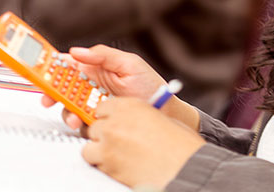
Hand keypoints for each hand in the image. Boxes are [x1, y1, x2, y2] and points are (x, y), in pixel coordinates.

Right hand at [41, 45, 163, 129]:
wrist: (163, 110)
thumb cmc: (150, 85)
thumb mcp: (129, 64)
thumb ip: (103, 55)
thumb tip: (77, 51)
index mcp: (96, 67)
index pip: (68, 64)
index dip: (52, 67)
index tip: (40, 70)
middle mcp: (91, 85)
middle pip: (62, 87)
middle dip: (52, 92)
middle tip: (49, 98)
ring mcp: (92, 102)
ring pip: (68, 106)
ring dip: (65, 110)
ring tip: (74, 116)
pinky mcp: (96, 118)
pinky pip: (79, 120)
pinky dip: (77, 122)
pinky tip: (83, 121)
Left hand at [83, 97, 204, 188]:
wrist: (183, 167)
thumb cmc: (179, 145)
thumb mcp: (159, 118)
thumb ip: (138, 116)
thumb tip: (129, 121)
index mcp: (130, 106)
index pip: (103, 107)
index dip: (108, 117)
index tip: (112, 122)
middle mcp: (116, 121)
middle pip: (95, 125)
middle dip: (103, 134)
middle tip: (116, 141)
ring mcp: (108, 142)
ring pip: (90, 144)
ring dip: (100, 149)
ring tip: (116, 155)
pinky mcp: (106, 163)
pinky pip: (93, 161)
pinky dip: (102, 164)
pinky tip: (118, 165)